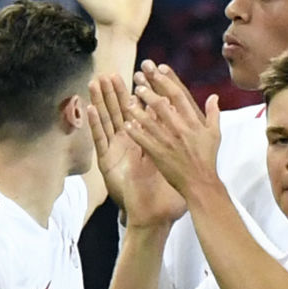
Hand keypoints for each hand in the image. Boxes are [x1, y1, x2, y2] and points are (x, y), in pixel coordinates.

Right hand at [87, 73, 185, 226]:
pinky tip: (89, 108)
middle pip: (122, 112)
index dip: (144, 94)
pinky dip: (94, 124)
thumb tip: (198, 132)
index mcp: (148, 142)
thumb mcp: (178, 165)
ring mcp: (117, 151)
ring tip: (95, 82)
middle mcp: (130, 144)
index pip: (145, 112)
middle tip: (111, 72)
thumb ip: (186, 147)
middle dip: (117, 92)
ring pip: (108, 120)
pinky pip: (100, 139)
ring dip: (101, 101)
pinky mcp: (108, 161)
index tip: (142, 74)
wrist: (154, 216)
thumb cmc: (166, 195)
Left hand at [126, 61, 221, 198]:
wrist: (201, 183)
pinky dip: (135, 131)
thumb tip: (214, 97)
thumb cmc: (207, 159)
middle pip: (162, 104)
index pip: (179, 95)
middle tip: (138, 79)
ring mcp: (169, 142)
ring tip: (128, 99)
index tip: (158, 69)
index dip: (167, 80)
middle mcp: (181, 129)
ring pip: (150, 121)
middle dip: (149, 90)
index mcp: (194, 122)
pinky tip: (127, 123)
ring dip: (138, 109)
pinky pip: (144, 140)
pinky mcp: (159, 155)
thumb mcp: (215, 134)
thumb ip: (213, 114)